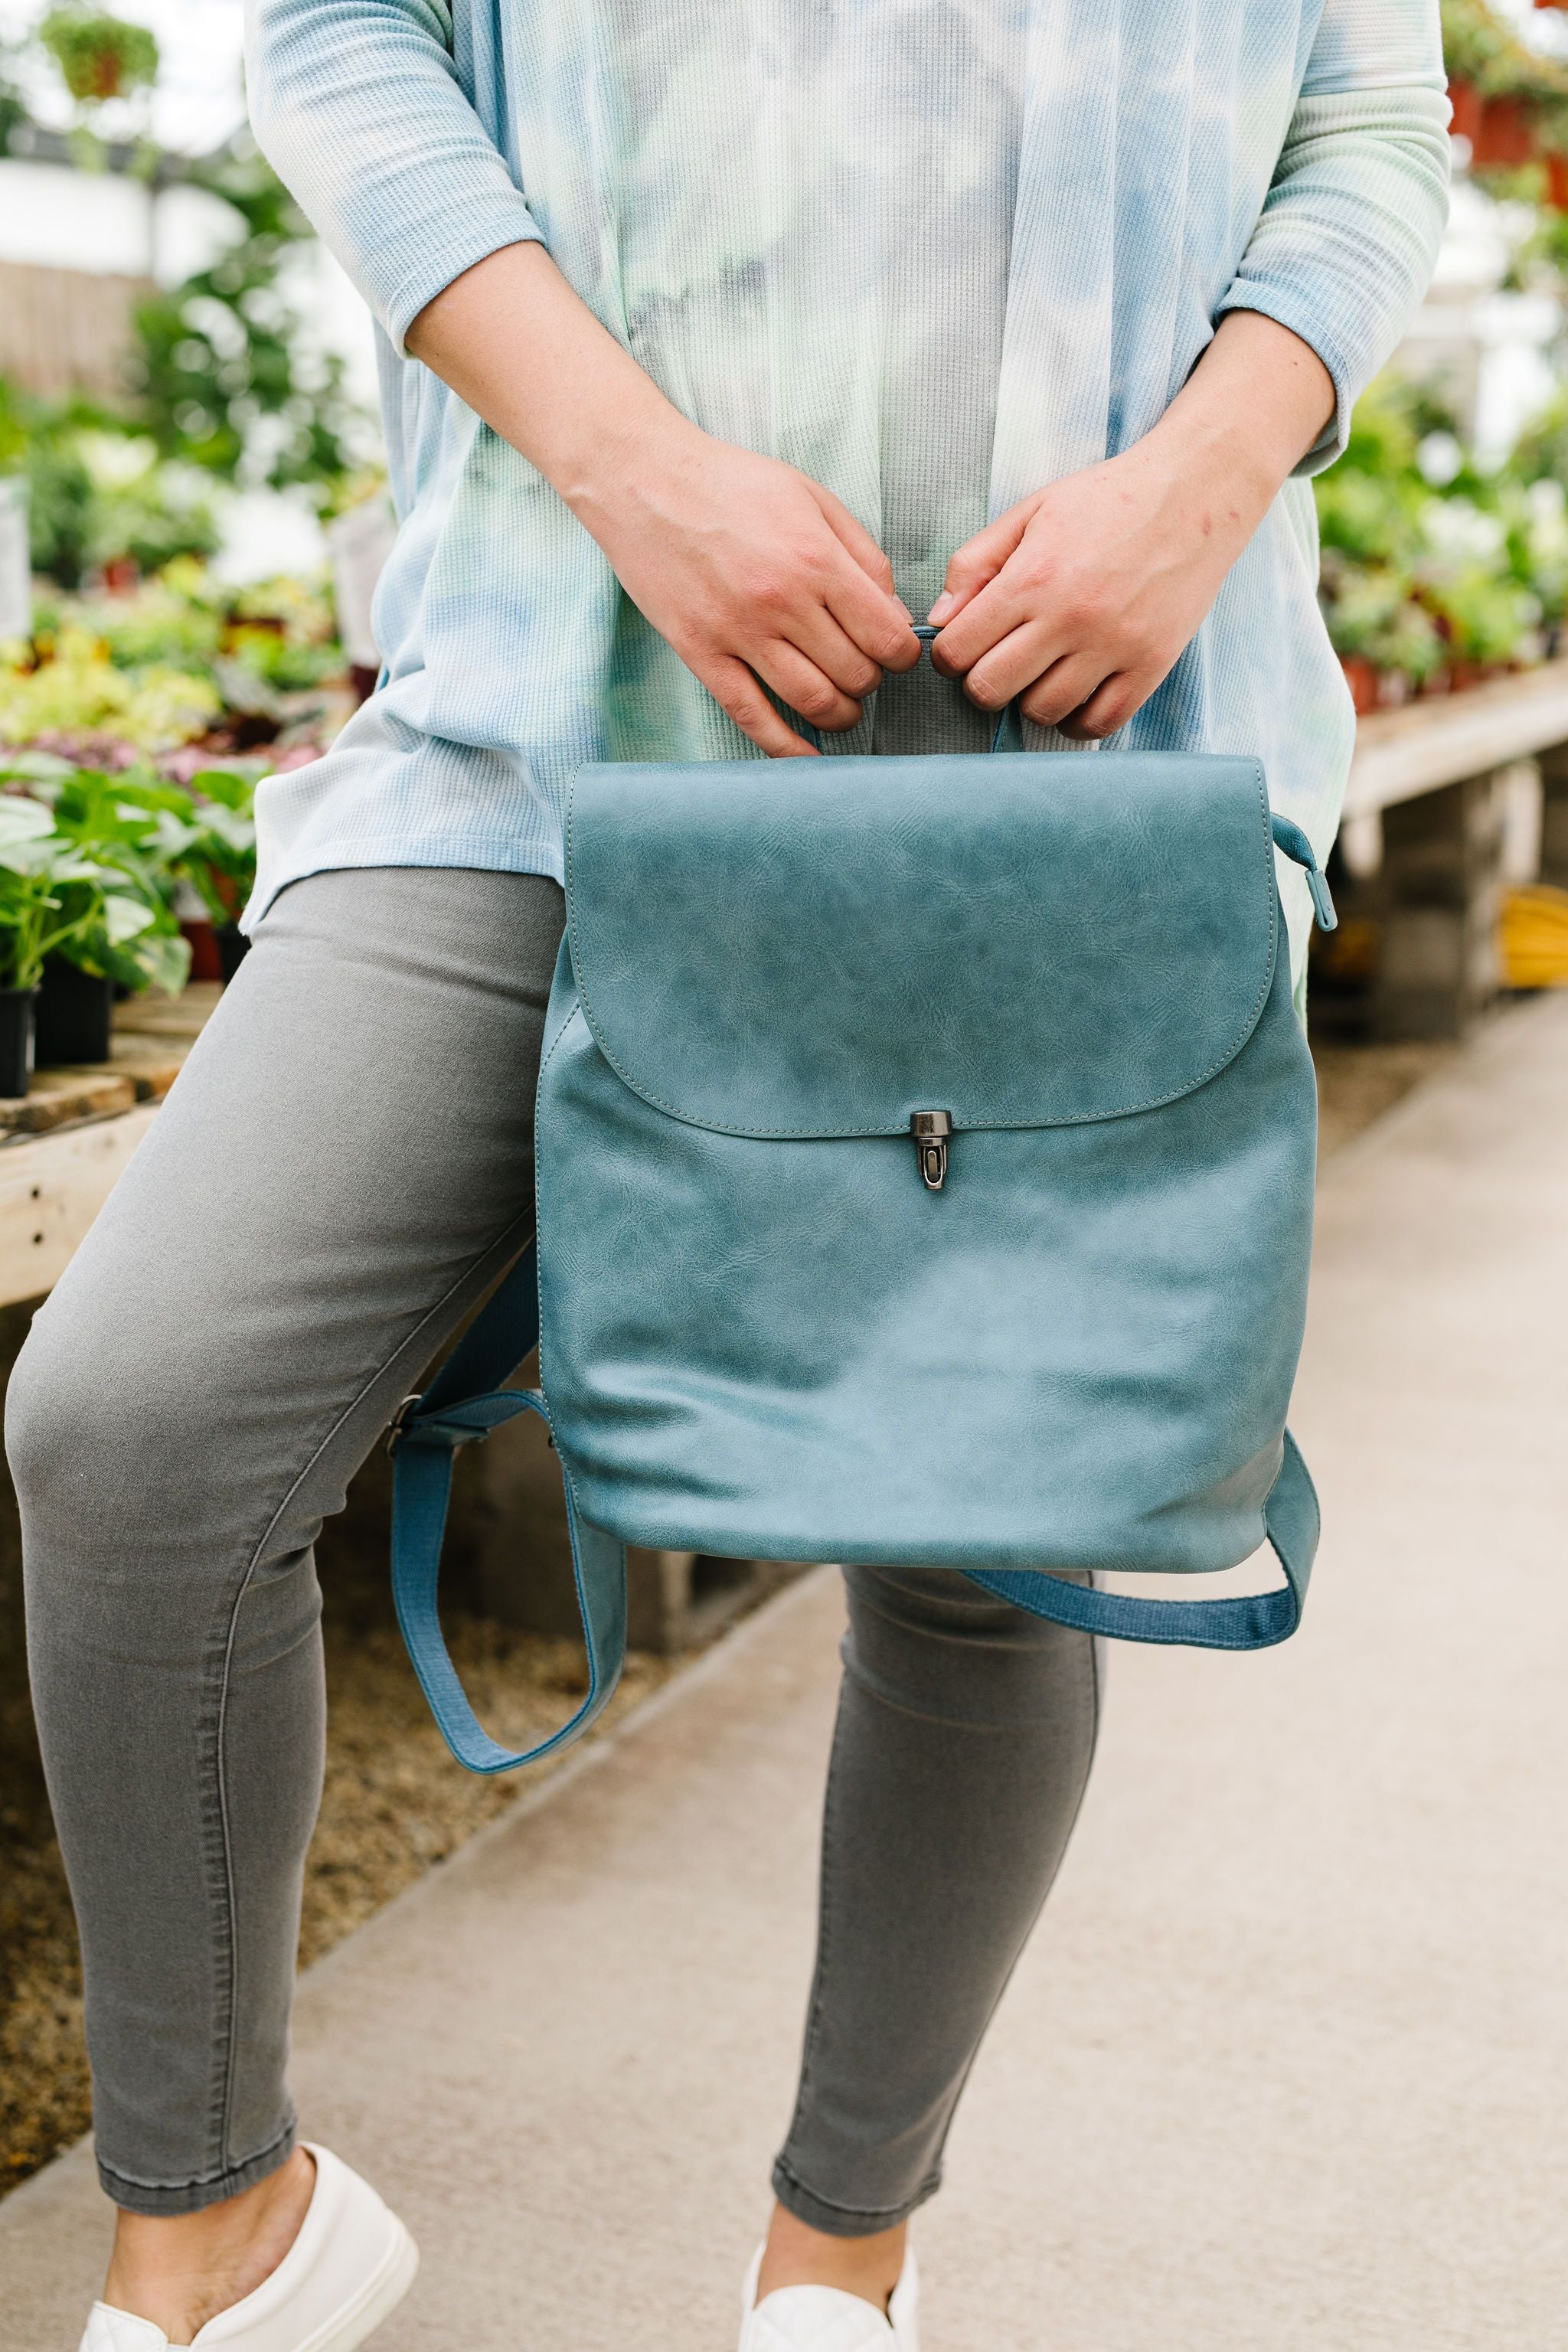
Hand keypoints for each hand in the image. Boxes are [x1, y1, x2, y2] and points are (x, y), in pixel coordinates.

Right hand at [408, 242, 917, 757]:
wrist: (642, 481)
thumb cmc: (730, 485)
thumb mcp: (812, 498)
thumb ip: (862, 554)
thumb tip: (894, 613)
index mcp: (816, 559)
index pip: (887, 636)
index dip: (903, 654)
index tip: (898, 652)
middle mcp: (781, 601)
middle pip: (856, 674)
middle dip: (872, 680)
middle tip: (864, 668)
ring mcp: (737, 632)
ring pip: (813, 702)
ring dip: (841, 714)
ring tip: (841, 703)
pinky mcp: (701, 653)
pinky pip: (751, 716)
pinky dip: (786, 746)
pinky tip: (807, 756)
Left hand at [928, 311, 1334, 739]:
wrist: (1196, 492)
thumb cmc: (1106, 501)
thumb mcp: (1030, 512)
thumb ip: (975, 562)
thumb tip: (938, 620)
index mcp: (1032, 577)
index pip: (957, 651)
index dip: (950, 656)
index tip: (965, 647)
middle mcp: (1070, 616)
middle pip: (990, 691)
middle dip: (982, 683)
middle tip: (999, 663)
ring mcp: (1114, 646)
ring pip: (1041, 712)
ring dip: (1030, 700)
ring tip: (1042, 672)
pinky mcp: (1151, 665)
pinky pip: (1099, 724)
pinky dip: (1078, 719)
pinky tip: (1076, 693)